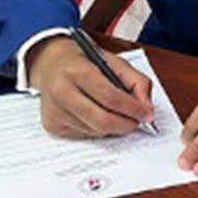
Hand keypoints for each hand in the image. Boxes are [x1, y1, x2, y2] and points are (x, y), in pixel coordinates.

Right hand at [27, 35, 154, 137]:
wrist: (51, 64)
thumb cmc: (84, 62)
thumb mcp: (113, 61)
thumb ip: (136, 81)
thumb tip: (147, 108)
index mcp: (77, 70)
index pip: (109, 96)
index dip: (132, 108)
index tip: (147, 114)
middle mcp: (61, 91)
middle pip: (101, 120)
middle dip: (125, 124)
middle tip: (137, 121)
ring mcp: (54, 111)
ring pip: (94, 131)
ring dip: (113, 127)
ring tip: (117, 114)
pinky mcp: (52, 125)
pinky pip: (85, 136)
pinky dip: (98, 130)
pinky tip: (98, 115)